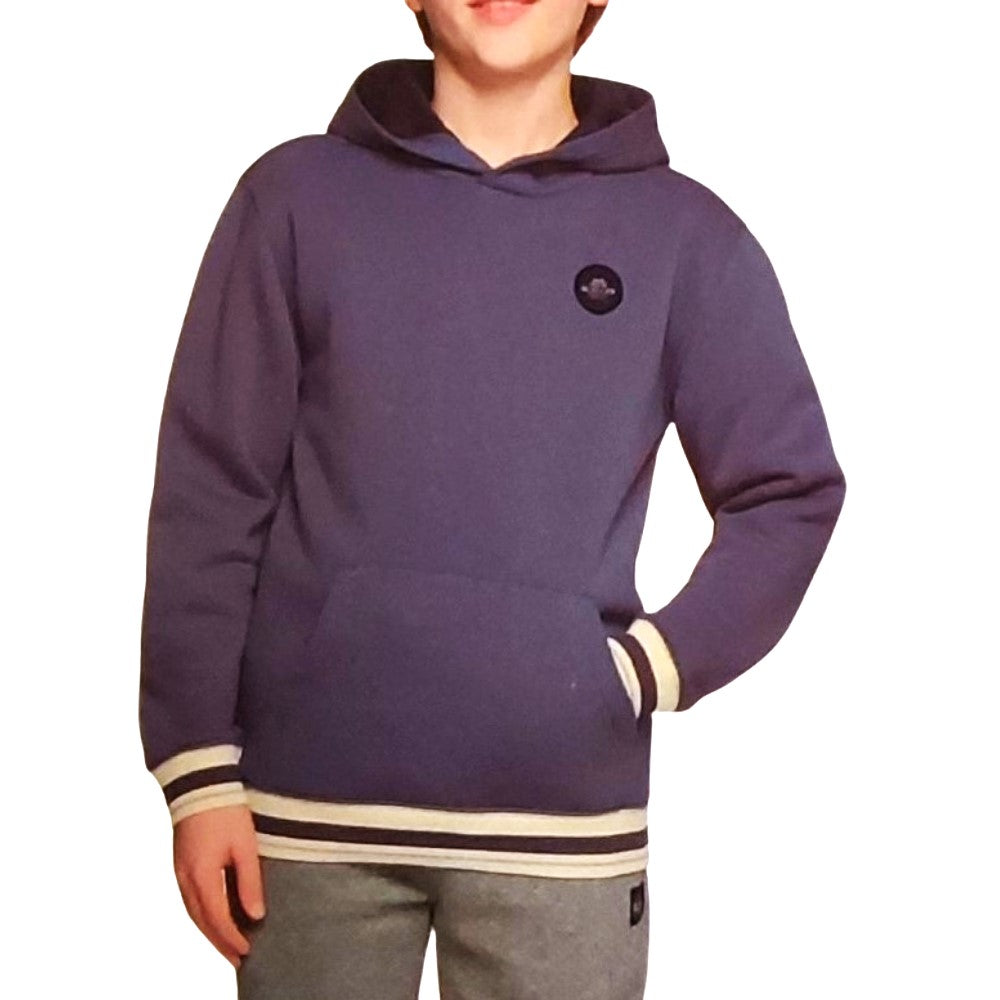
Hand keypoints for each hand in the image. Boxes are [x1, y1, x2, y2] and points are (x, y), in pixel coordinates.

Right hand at [173, 804, 264, 968]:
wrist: (200, 783)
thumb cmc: (225, 809)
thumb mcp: (245, 844)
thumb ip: (250, 881)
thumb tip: (255, 915)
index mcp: (201, 874)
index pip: (217, 918)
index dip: (232, 938)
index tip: (247, 952)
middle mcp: (185, 877)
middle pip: (202, 921)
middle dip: (219, 943)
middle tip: (237, 960)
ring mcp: (179, 871)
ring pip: (193, 913)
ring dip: (210, 932)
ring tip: (227, 946)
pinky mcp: (180, 864)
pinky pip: (189, 899)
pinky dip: (202, 915)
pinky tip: (213, 919)